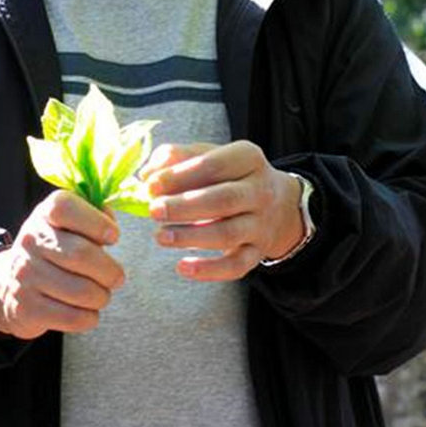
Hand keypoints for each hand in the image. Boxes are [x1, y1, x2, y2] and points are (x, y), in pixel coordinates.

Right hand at [0, 191, 124, 337]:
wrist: (10, 284)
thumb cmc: (54, 250)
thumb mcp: (69, 225)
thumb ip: (96, 217)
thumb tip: (111, 227)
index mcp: (44, 214)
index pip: (66, 208)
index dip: (96, 223)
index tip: (112, 237)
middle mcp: (30, 241)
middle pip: (81, 254)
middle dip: (110, 270)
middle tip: (116, 277)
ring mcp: (25, 275)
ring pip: (82, 291)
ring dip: (101, 296)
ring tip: (100, 295)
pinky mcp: (27, 308)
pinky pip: (72, 317)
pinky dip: (89, 317)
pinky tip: (87, 311)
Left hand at [142, 141, 304, 280]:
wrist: (278, 204)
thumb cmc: (230, 176)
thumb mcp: (210, 155)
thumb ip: (177, 157)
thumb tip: (147, 174)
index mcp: (248, 158)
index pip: (215, 164)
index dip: (181, 175)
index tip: (151, 184)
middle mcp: (260, 191)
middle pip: (224, 199)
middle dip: (185, 206)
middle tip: (153, 210)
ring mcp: (261, 224)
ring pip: (228, 234)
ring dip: (191, 237)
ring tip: (160, 236)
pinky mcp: (258, 252)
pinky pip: (236, 266)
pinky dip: (210, 270)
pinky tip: (182, 267)